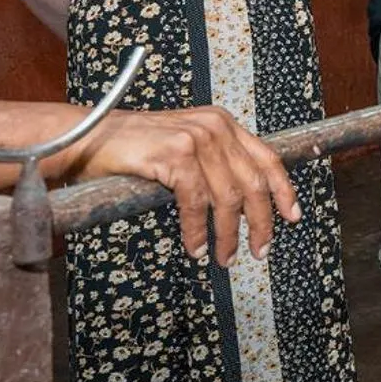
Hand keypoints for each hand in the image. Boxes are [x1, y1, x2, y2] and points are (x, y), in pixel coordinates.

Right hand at [79, 106, 299, 265]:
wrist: (87, 137)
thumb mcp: (185, 148)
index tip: (292, 217)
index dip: (284, 191)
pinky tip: (197, 247)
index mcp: (223, 124)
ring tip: (223, 258)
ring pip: (227, 198)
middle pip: (253, 183)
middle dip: (260, 223)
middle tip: (259, 251)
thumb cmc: (133, 150)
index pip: (267, 158)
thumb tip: (241, 203)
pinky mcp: (175, 155)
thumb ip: (214, 164)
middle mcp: (216, 127)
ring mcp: (196, 138)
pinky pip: (196, 202)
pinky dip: (198, 230)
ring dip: (227, 235)